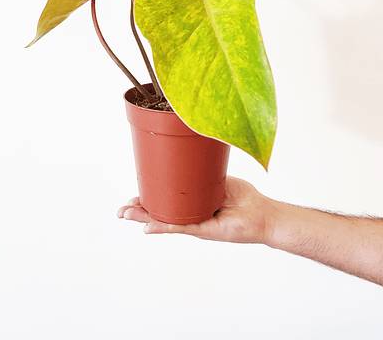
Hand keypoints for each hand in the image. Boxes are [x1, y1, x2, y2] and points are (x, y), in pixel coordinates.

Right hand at [117, 176, 272, 243]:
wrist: (261, 212)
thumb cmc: (242, 196)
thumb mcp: (215, 177)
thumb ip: (200, 170)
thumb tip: (185, 151)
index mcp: (190, 202)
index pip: (164, 201)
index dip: (147, 200)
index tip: (132, 197)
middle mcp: (189, 214)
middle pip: (158, 213)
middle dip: (138, 212)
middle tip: (121, 211)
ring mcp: (195, 223)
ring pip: (164, 221)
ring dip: (144, 219)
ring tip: (127, 215)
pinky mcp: (204, 230)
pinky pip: (180, 226)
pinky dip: (163, 226)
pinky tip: (148, 227)